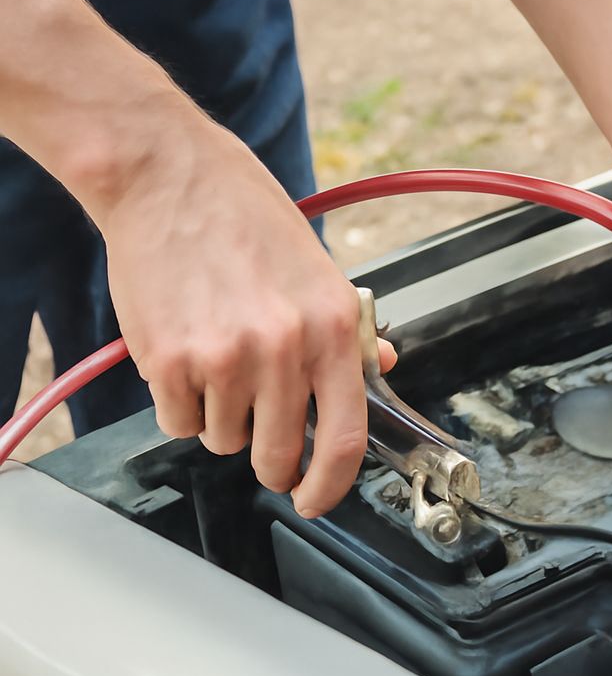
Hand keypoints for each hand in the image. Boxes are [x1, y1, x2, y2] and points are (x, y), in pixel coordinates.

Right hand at [95, 111, 394, 517]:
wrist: (168, 176)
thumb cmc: (245, 217)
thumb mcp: (319, 268)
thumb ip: (349, 331)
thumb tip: (379, 370)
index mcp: (331, 326)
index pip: (346, 438)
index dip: (332, 486)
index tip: (317, 499)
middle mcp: (284, 347)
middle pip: (279, 456)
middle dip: (271, 461)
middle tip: (260, 436)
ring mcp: (225, 357)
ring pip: (224, 440)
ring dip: (222, 418)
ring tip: (218, 360)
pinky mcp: (168, 360)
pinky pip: (179, 422)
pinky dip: (182, 403)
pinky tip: (186, 354)